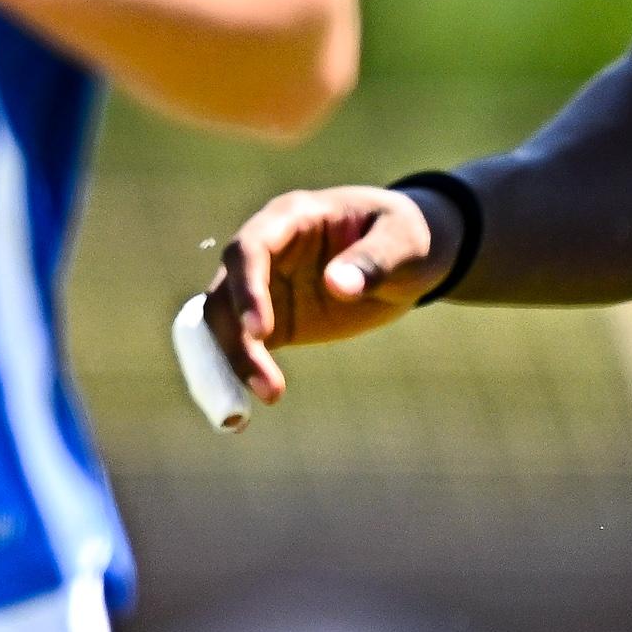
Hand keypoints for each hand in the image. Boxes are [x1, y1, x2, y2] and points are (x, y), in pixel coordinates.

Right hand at [203, 185, 449, 401]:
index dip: (247, 288)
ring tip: (258, 404)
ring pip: (223, 325)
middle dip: (234, 341)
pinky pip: (242, 348)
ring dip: (232, 365)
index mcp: (291, 217)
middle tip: (265, 386)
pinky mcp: (273, 322)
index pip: (250, 248)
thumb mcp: (403, 241)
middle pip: (225, 292)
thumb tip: (336, 285)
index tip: (262, 332)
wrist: (407, 255)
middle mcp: (266, 251)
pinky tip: (243, 414)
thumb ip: (373, 260)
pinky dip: (237, 376)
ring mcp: (264, 287)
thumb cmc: (404, 235)